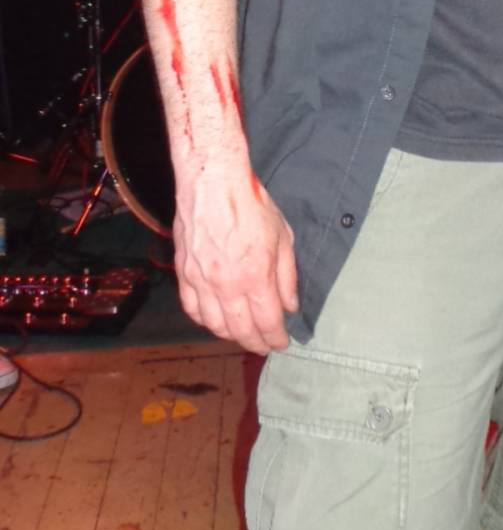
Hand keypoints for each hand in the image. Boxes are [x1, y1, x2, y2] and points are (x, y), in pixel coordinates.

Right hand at [173, 164, 298, 354]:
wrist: (213, 183)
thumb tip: (290, 305)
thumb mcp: (282, 237)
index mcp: (256, 277)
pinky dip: (204, 320)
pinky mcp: (184, 273)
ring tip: (242, 334)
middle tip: (264, 346)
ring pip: (214, 325)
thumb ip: (287, 276)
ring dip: (230, 335)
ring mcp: (202, 281)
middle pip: (241, 330)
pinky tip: (214, 320)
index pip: (267, 323)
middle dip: (256, 343)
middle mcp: (227, 285)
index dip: (276, 339)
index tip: (281, 344)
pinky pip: (192, 308)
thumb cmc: (251, 204)